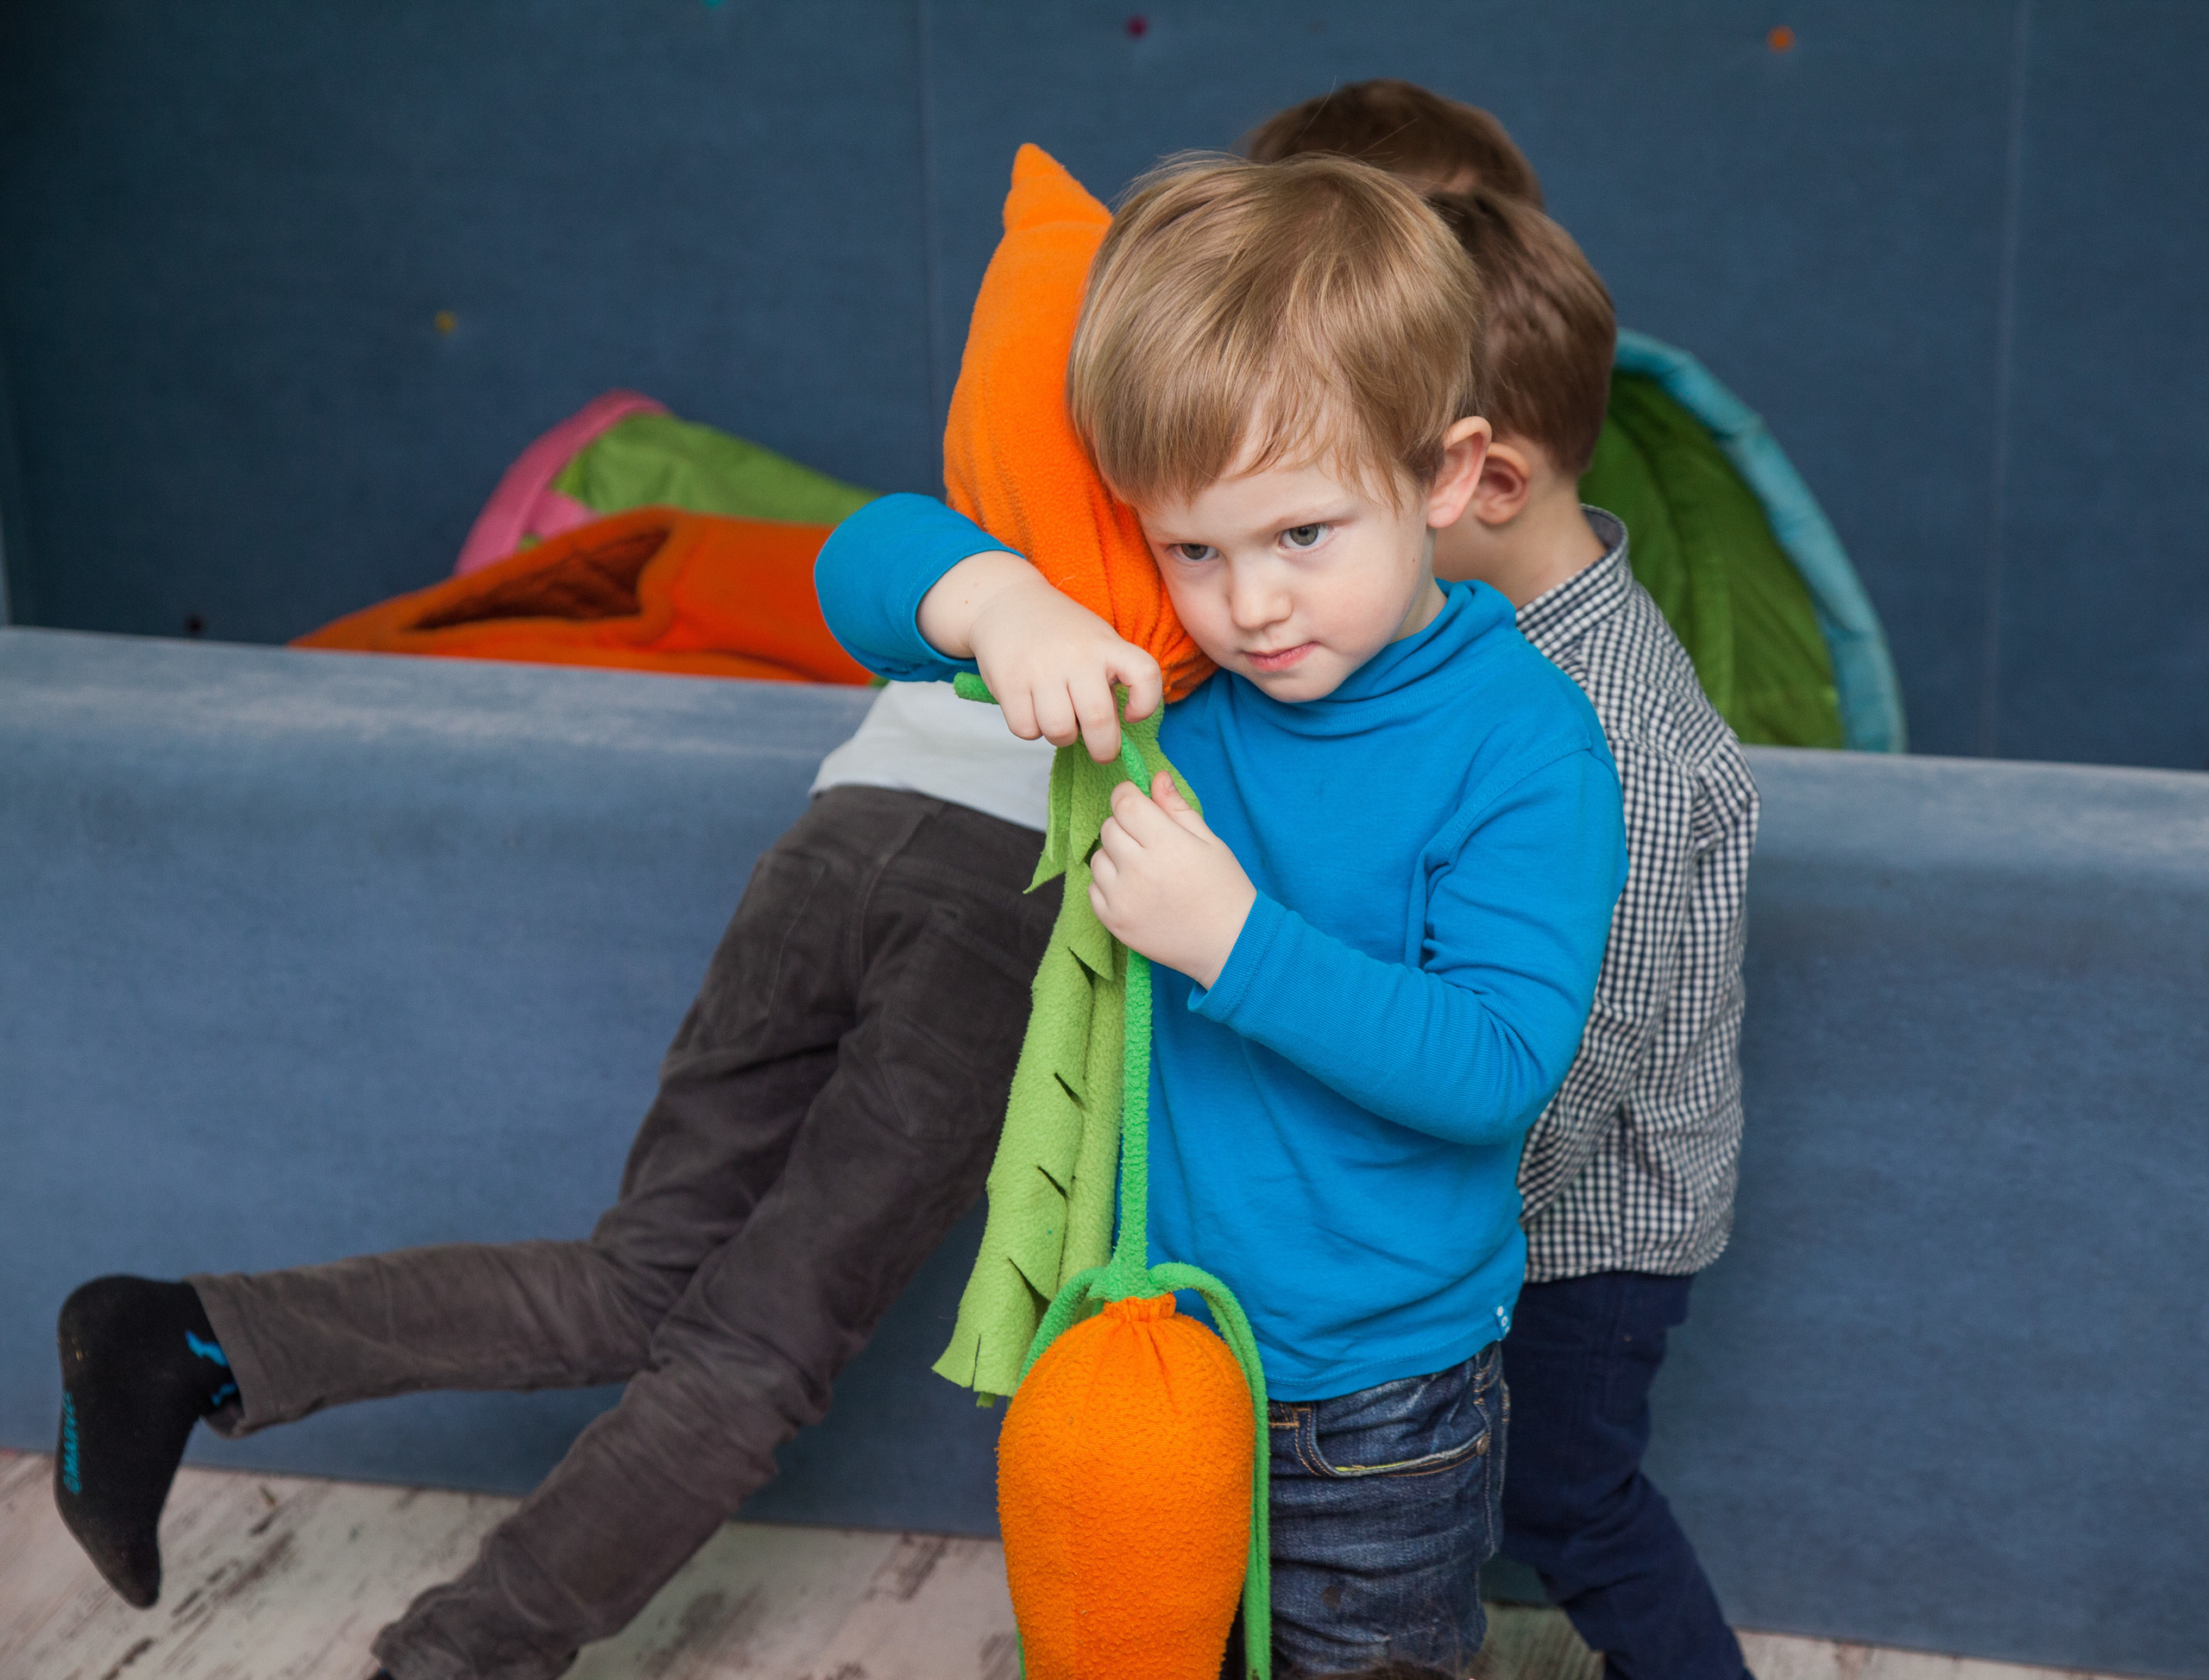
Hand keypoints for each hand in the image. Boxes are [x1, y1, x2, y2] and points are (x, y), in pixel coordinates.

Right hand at [916, 551, 1160, 762]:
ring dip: (1062, 737)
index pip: (1144, 674)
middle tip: (1101, 752)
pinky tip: (1032, 710)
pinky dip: (1031, 729)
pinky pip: (1026, 729)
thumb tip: (1109, 731)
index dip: (1146, 704)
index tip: (1132, 715)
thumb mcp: (1095, 641)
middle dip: (1104, 750)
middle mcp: (1077, 656)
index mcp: (1106, 645)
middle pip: (1098, 720)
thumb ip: (1108, 679)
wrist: (1007, 602)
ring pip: (1059, 731)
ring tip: (1059, 719)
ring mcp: (1041, 669)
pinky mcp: (1009, 682)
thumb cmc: (1060, 632)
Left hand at [1088, 773, 1255, 987]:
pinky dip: (1108, 885)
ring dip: (1115, 857)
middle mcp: (1139, 869)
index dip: (1128, 796)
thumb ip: (1178, 809)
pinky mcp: (1113, 921)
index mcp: (1166, 844)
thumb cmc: (1225, 890)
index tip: (1137, 803)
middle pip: (1108, 828)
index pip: (1124, 803)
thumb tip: (1156, 777)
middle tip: (1150, 843)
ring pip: (1097, 858)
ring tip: (1144, 870)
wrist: (1228, 945)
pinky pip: (1093, 889)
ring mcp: (1122, 898)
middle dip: (1125, 827)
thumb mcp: (1210, 842)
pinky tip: (1135, 891)